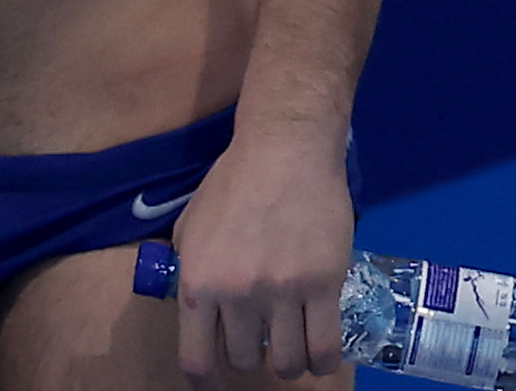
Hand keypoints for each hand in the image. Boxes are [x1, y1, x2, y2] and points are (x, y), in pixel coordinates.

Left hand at [171, 118, 355, 380]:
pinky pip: (325, 344)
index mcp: (200, 286)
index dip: (208, 381)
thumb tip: (196, 308)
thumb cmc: (233, 181)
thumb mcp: (190, 229)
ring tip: (294, 351)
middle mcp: (239, 296)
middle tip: (263, 342)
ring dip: (288, 364)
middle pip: (244, 359)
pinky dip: (322, 361)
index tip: (218, 381)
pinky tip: (321, 357)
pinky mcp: (325, 282)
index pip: (197, 361)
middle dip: (251, 357)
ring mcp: (284, 291)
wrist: (286, 148)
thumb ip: (190, 273)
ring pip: (286, 361)